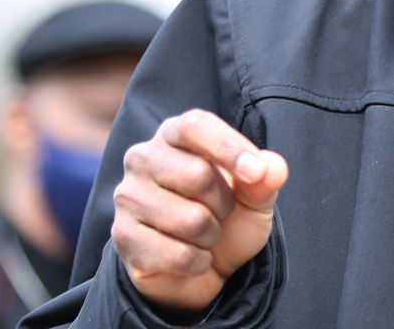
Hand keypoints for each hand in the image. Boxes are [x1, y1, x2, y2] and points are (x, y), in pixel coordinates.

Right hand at [110, 109, 288, 314]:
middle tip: (221, 212)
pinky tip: (191, 256)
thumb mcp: (256, 195)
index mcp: (174, 134)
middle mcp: (143, 158)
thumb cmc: (228, 218)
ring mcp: (128, 197)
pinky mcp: (122, 236)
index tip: (256, 173)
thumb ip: (266, 177)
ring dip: (211, 236)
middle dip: (224, 204)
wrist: (203, 268)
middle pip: (198, 175)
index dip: (228, 147)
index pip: (195, 125)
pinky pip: (176, 254)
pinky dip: (196, 261)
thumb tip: (270, 168)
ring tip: (204, 234)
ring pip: (190, 219)